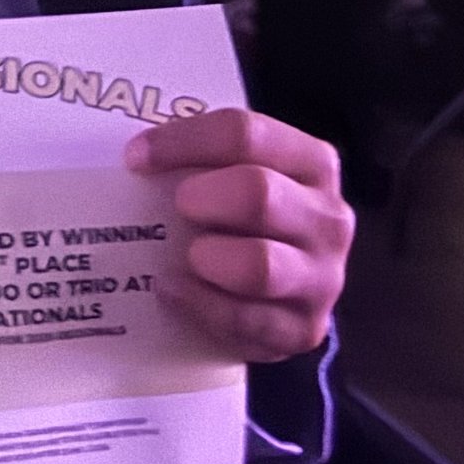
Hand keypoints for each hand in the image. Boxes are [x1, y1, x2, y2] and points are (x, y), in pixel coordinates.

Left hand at [128, 106, 353, 364]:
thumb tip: (135, 158)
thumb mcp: (239, 179)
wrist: (286, 295)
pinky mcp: (303, 329)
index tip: (135, 157)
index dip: (183, 141)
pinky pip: (244, 319)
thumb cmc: (246, 223)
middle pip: (258, 193)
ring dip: (208, 258)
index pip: (246, 135)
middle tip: (176, 207)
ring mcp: (322, 277)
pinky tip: (174, 291)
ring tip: (185, 256)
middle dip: (202, 197)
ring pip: (258, 264)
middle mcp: (327, 218)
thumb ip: (205, 163)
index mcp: (312, 164)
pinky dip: (199, 305)